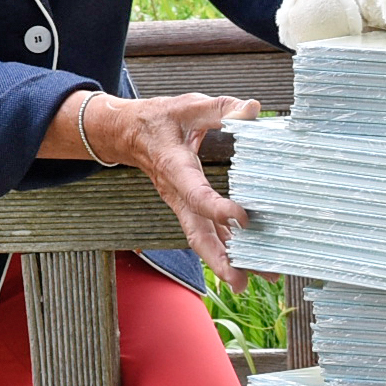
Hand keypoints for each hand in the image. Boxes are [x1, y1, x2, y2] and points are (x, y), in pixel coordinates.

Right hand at [47, 91, 261, 289]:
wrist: (129, 133)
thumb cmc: (160, 120)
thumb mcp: (189, 106)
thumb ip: (220, 109)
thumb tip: (251, 109)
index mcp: (175, 168)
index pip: (196, 195)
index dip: (218, 209)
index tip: (244, 217)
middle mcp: (177, 194)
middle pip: (195, 234)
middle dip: (219, 260)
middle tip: (243, 280)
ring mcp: (181, 204)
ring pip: (201, 239)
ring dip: (226, 261)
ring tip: (256, 277)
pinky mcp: (187, 207)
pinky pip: (205, 232)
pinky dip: (225, 248)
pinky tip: (247, 260)